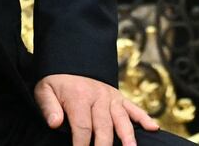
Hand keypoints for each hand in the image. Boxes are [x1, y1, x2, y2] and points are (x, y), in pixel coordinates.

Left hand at [34, 74, 158, 145]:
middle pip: (104, 127)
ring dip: (128, 136)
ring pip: (122, 119)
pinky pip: (134, 108)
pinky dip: (144, 117)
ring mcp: (111, 97)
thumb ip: (48, 107)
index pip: (83, 127)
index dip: (82, 145)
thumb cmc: (56, 82)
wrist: (71, 61)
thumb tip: (55, 123)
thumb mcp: (44, 90)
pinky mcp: (119, 97)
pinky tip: (154, 127)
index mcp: (79, 98)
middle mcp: (99, 97)